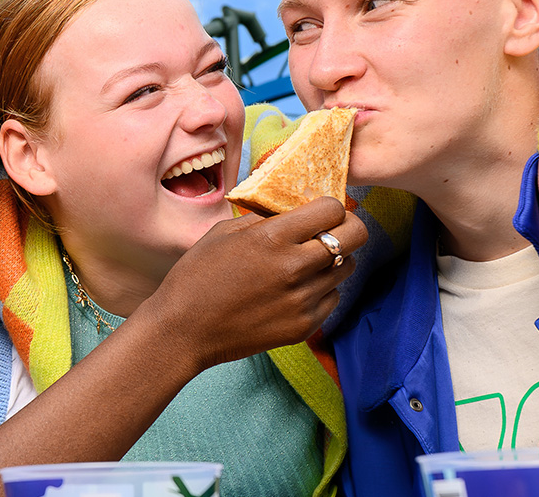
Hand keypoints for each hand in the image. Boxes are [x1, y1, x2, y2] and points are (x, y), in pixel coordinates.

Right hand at [146, 196, 365, 369]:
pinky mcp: (304, 326)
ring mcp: (302, 300)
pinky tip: (296, 289)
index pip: (332, 209)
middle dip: (348, 227)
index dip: (330, 206)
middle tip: (332, 230)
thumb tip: (296, 210)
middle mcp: (294, 268)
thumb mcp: (224, 232)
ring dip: (334, 259)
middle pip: (355, 236)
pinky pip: (333, 298)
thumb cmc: (197, 276)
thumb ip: (264, 218)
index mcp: (272, 238)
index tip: (321, 211)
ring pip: (347, 268)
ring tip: (308, 261)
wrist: (183, 331)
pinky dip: (322, 289)